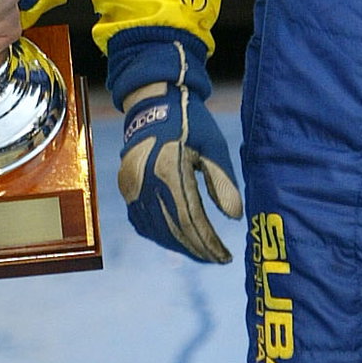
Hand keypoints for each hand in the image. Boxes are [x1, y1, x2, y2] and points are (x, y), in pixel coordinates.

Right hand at [108, 24, 241, 263]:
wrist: (153, 103)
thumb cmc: (189, 122)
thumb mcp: (213, 146)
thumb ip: (223, 182)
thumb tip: (235, 216)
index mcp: (170, 172)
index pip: (192, 220)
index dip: (209, 243)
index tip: (226, 257)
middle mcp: (146, 183)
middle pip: (173, 230)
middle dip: (197, 249)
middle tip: (217, 259)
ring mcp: (132, 187)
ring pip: (156, 229)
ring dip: (179, 245)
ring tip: (201, 253)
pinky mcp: (126, 186)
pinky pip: (141, 221)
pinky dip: (159, 235)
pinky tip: (176, 240)